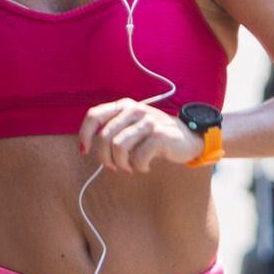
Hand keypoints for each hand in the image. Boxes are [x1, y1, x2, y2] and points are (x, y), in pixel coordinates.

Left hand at [77, 98, 197, 174]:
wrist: (188, 137)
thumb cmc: (154, 135)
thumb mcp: (132, 126)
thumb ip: (112, 129)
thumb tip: (86, 146)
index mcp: (124, 106)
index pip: (94, 115)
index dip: (85, 134)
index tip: (85, 151)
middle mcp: (134, 110)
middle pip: (104, 136)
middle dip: (104, 158)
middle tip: (113, 167)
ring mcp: (148, 121)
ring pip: (118, 147)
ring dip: (121, 164)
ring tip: (129, 168)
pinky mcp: (159, 135)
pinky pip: (138, 156)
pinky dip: (139, 167)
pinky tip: (145, 167)